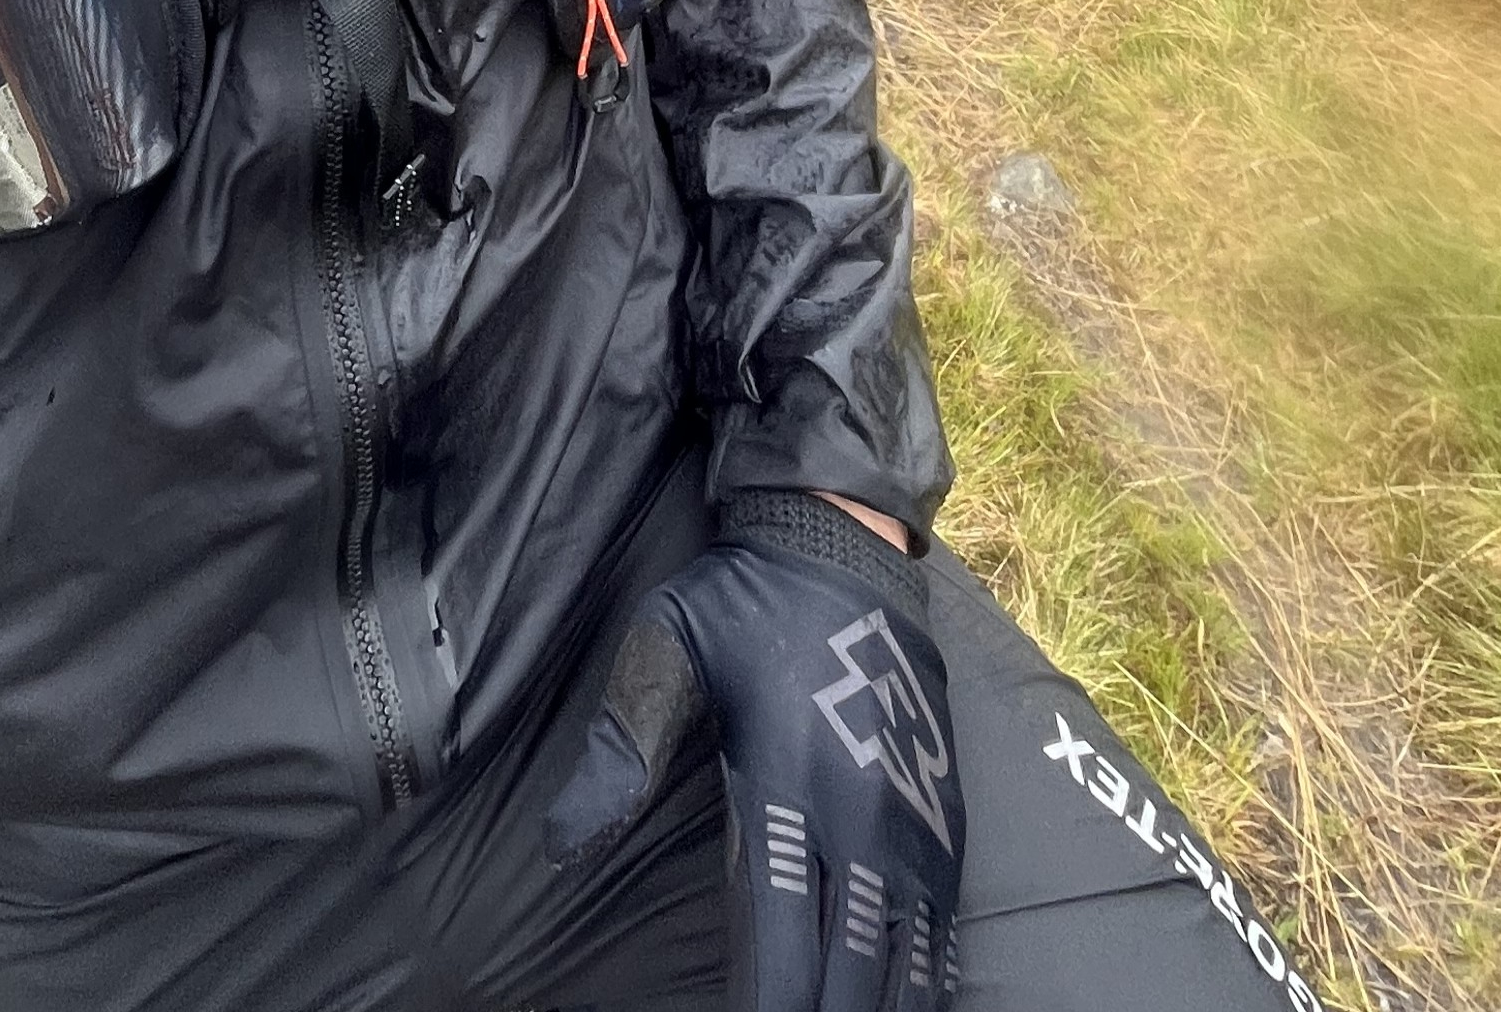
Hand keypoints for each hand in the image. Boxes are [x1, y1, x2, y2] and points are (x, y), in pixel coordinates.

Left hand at [548, 489, 960, 1008]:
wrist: (841, 536)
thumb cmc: (741, 602)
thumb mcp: (665, 651)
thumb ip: (619, 752)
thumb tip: (557, 848)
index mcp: (784, 783)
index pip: (777, 935)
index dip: (768, 1001)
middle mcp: (857, 814)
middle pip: (849, 965)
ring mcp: (908, 816)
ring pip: (906, 955)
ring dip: (880, 1004)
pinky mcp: (941, 806)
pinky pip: (943, 918)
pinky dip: (928, 973)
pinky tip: (916, 1002)